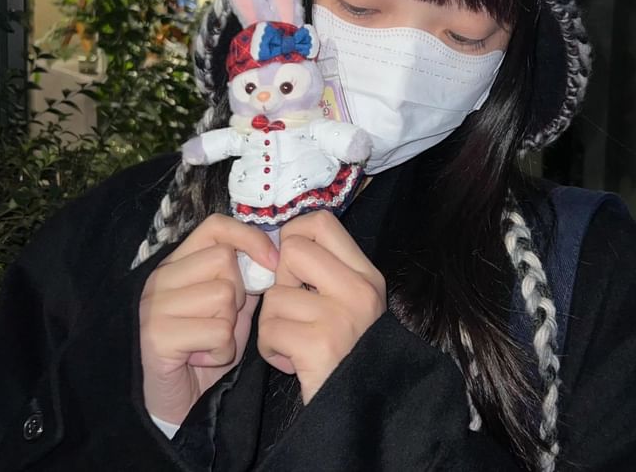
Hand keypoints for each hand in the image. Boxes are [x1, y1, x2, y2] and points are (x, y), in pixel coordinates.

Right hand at [139, 214, 278, 424]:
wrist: (180, 402)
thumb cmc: (208, 348)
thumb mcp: (231, 307)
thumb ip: (246, 277)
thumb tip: (273, 252)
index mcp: (177, 263)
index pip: (215, 227)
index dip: (248, 237)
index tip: (273, 260)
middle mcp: (160, 278)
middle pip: (224, 260)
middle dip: (240, 294)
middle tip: (224, 321)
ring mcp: (154, 306)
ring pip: (223, 294)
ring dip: (231, 327)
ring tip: (213, 341)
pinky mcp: (156, 337)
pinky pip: (217, 331)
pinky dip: (222, 350)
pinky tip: (205, 358)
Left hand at [257, 211, 385, 403]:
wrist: (358, 413)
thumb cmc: (345, 356)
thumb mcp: (350, 304)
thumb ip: (324, 271)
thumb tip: (281, 243)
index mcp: (366, 276)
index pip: (322, 222)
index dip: (294, 235)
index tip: (290, 265)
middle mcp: (359, 290)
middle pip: (293, 250)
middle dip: (281, 282)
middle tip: (295, 310)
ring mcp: (341, 316)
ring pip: (275, 295)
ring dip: (273, 324)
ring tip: (296, 344)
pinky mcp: (319, 344)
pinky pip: (269, 329)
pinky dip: (271, 349)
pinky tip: (291, 362)